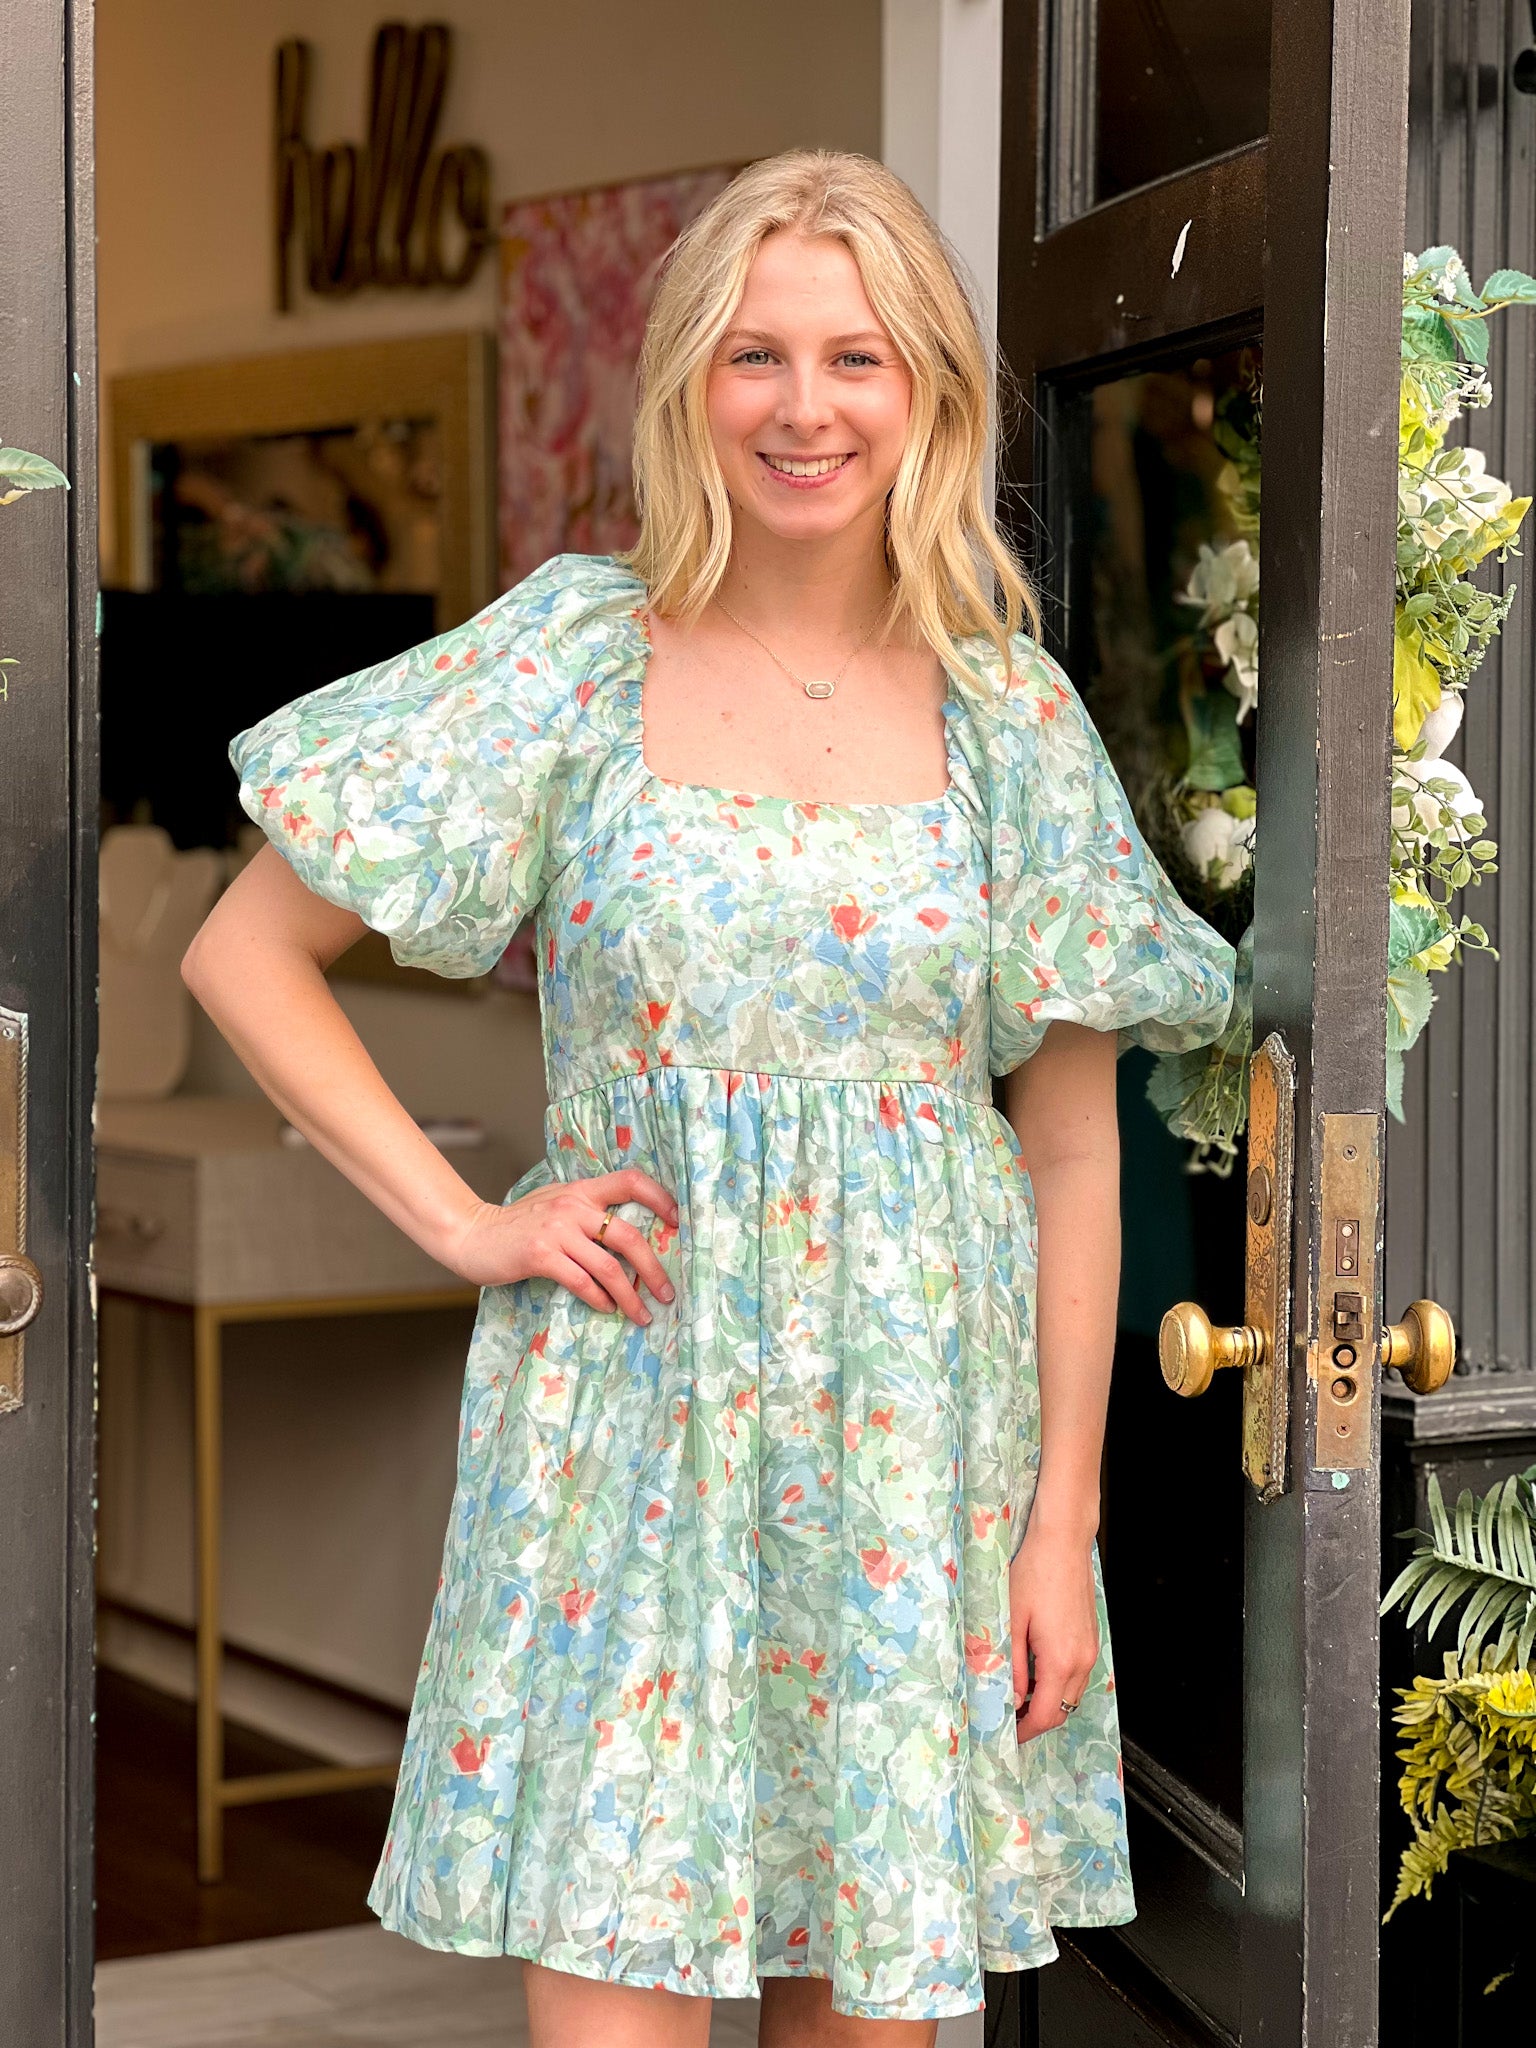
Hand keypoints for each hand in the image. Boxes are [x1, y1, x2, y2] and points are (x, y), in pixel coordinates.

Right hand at [438, 1169, 678, 1324]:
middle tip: (667, 1293)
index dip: (661, 1198)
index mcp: (581, 1189)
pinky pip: (582, 1281)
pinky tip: (607, 1309)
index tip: (680, 1222)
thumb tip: (627, 1231)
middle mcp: (573, 1205)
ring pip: (609, 1267)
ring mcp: (557, 1230)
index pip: (631, 1181)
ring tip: (642, 1314)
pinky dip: (599, 1299)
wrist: (473, 1235)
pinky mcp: (541, 1255)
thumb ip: (586, 1209)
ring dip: (630, 1296)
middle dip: (654, 1268)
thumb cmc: (518, 1223)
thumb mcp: (554, 1203)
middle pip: (629, 1236)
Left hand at [1008, 1523, 1099, 1741]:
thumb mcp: (1012, 1621)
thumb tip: (1010, 1699)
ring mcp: (1091, 1649)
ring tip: (1018, 1696)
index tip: (1007, 1736)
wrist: (1063, 1543)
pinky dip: (1058, 1683)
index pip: (1044, 1715)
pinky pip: (1077, 1675)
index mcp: (1061, 1660)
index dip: (1024, 1731)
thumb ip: (1012, 1665)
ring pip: (1071, 1694)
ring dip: (1048, 1702)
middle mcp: (1082, 1660)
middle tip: (1008, 1720)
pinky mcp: (1091, 1638)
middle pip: (1062, 1710)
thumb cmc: (1034, 1574)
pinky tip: (1036, 1671)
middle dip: (1036, 1721)